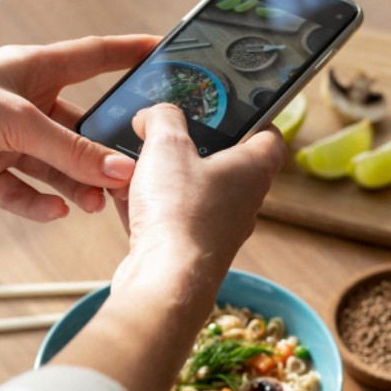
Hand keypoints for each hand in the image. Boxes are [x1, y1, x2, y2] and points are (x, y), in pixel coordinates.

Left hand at [0, 35, 158, 219]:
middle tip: (132, 174)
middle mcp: (22, 103)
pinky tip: (56, 212)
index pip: (94, 58)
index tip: (163, 54)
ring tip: (93, 204)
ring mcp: (2, 140)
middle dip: (103, 151)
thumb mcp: (18, 122)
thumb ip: (70, 151)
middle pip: (77, 128)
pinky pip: (21, 191)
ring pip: (53, 165)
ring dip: (74, 184)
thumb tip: (119, 172)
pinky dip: (39, 203)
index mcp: (33, 69)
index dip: (128, 55)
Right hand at [57, 103, 285, 390]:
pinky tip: (120, 195)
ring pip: (192, 192)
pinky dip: (147, 206)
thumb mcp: (167, 146)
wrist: (164, 281)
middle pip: (225, 164)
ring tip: (134, 164)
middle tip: (166, 132)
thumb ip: (162, 119)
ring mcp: (218, 230)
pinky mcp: (190, 251)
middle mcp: (243, 202)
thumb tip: (154, 115)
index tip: (231, 109)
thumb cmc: (179, 213)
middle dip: (192, 147)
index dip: (254, 118)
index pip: (270, 137)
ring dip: (163, 178)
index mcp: (252, 170)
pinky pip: (169, 218)